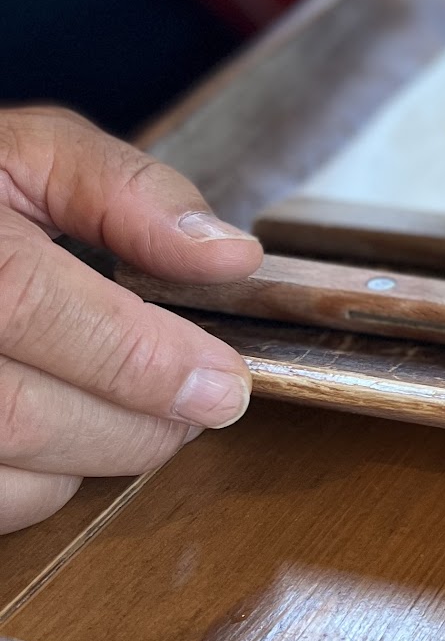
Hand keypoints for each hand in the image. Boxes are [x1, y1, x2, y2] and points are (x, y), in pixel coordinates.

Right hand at [0, 107, 262, 536]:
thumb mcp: (22, 153)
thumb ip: (123, 190)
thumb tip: (226, 254)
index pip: (28, 303)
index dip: (139, 356)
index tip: (223, 381)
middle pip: (20, 412)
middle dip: (135, 424)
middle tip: (197, 406)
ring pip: (4, 474)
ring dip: (91, 458)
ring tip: (127, 408)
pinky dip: (38, 487)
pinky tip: (58, 434)